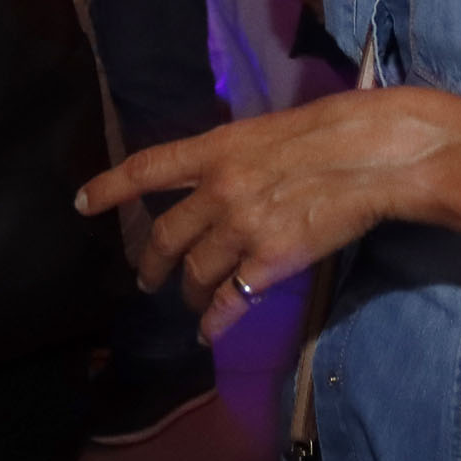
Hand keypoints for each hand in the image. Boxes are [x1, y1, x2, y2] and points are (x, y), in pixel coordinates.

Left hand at [80, 88, 450, 340]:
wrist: (377, 154)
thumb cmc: (337, 128)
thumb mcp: (271, 129)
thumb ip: (239, 156)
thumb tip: (226, 177)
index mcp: (217, 148)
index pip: (147, 169)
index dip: (110, 187)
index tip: (83, 203)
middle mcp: (218, 190)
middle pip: (165, 236)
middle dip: (152, 262)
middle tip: (148, 278)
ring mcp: (242, 229)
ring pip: (195, 272)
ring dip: (188, 292)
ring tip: (190, 301)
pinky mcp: (271, 263)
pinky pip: (230, 302)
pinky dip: (215, 321)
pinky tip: (208, 332)